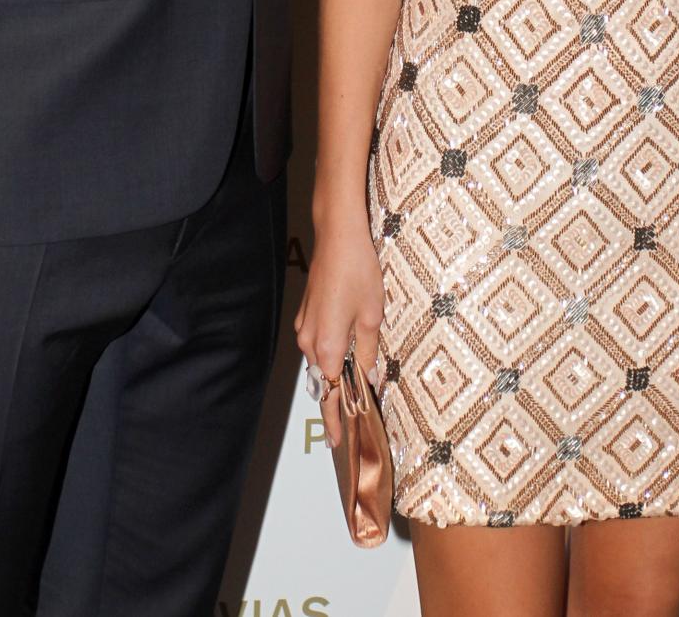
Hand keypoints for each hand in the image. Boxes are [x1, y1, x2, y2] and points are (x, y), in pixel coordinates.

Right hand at [294, 221, 383, 447]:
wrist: (337, 236)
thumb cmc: (358, 272)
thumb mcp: (372, 316)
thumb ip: (368, 352)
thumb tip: (369, 377)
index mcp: (327, 347)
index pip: (329, 396)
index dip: (334, 420)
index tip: (338, 443)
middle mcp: (310, 341)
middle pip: (323, 381)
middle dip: (336, 400)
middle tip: (352, 421)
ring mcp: (305, 326)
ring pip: (320, 362)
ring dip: (334, 376)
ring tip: (353, 391)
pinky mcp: (307, 314)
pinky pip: (317, 345)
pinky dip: (329, 356)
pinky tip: (346, 356)